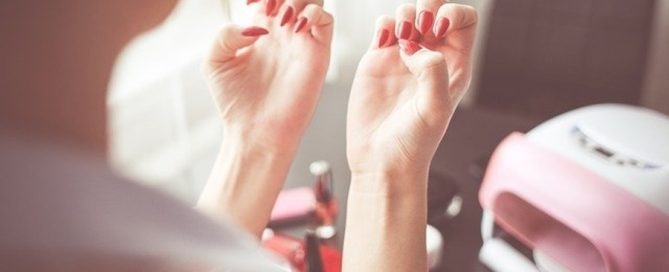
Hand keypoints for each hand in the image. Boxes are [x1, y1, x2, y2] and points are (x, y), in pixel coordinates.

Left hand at [204, 0, 332, 153]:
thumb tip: (259, 26)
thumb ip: (226, 34)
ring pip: (313, 0)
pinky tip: (295, 28)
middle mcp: (283, 32)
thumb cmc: (235, 103)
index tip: (252, 3)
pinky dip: (314, 14)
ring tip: (282, 18)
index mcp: (260, 29)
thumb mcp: (215, 62)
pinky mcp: (318, 54)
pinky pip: (327, 20)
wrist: (255, 132)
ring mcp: (302, 41)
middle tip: (269, 6)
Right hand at [347, 1, 477, 176]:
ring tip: (400, 40)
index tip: (438, 27)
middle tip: (418, 25)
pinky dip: (383, 24)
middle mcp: (430, 58)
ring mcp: (402, 57)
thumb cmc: (413, 144)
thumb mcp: (435, 109)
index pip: (464, 22)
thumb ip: (433, 71)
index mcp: (455, 66)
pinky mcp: (376, 60)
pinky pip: (382, 27)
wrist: (381, 160)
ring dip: (404, 15)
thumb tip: (415, 48)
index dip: (454, 14)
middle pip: (435, 10)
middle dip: (427, 7)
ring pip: (408, 14)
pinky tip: (383, 42)